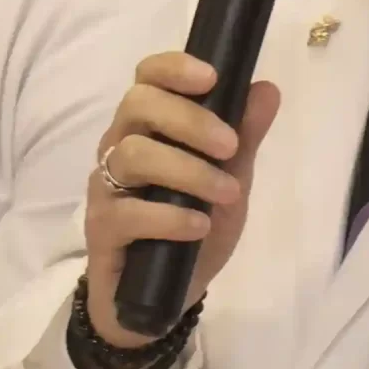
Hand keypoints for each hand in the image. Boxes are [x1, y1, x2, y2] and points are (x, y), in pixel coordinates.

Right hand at [82, 52, 282, 349]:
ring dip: (189, 171)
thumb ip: (245, 137)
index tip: (211, 77)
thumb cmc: (193, 228)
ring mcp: (106, 187)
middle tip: (230, 146)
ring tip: (228, 195)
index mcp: (149, 126)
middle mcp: (120, 146)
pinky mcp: (101, 228)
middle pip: (137, 105)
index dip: (173, 68)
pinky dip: (171, 217)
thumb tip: (266, 89)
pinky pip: (129, 212)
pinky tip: (200, 226)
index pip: (147, 78)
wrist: (164, 299)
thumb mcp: (231, 180)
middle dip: (190, 119)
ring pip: (133, 154)